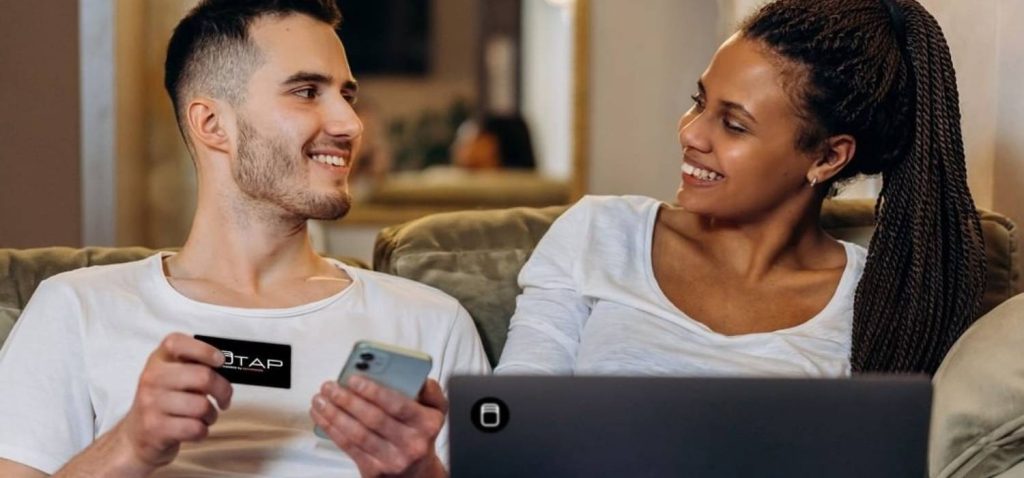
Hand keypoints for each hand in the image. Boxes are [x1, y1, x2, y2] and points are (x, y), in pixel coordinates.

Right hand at [113, 333, 232, 471]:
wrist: (136, 436)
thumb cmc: (165, 402)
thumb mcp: (174, 377)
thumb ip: (196, 367)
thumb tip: (229, 367)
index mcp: (159, 360)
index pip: (177, 343)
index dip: (204, 350)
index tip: (220, 361)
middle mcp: (152, 378)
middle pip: (203, 377)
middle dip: (223, 390)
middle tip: (224, 398)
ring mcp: (151, 403)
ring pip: (202, 406)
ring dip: (211, 415)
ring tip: (204, 416)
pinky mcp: (155, 428)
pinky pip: (195, 428)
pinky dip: (202, 431)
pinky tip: (194, 429)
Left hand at [310, 377, 447, 477]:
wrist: (417, 472)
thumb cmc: (420, 434)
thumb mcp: (436, 411)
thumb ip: (430, 391)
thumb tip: (418, 378)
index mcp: (427, 423)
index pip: (398, 404)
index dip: (373, 391)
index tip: (353, 379)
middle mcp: (411, 443)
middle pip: (373, 419)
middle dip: (347, 400)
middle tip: (330, 387)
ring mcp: (392, 459)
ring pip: (357, 434)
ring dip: (334, 414)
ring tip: (321, 399)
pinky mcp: (374, 470)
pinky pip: (349, 447)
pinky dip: (332, 430)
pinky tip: (322, 416)